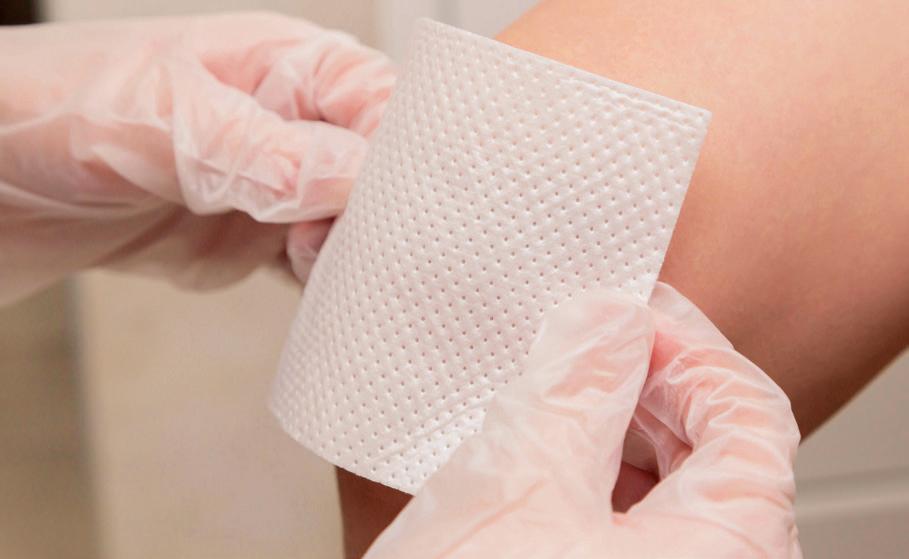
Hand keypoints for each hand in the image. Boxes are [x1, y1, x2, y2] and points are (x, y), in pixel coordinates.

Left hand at [0, 12, 394, 302]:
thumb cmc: (52, 112)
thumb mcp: (161, 124)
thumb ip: (262, 154)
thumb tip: (357, 179)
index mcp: (284, 68)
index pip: (382, 102)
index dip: (401, 153)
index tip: (393, 208)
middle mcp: (292, 125)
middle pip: (383, 171)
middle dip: (386, 217)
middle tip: (352, 255)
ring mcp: (277, 188)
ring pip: (355, 226)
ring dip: (356, 261)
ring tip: (330, 281)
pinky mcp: (254, 241)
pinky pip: (314, 269)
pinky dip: (326, 292)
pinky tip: (325, 307)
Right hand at [365, 283, 801, 557]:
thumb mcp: (522, 486)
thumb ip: (576, 387)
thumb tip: (607, 320)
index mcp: (729, 551)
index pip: (748, 417)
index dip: (686, 351)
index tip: (621, 320)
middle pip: (718, 454)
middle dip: (649, 389)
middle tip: (583, 350)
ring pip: (673, 492)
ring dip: (617, 432)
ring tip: (554, 400)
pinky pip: (637, 530)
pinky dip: (598, 482)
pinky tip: (546, 465)